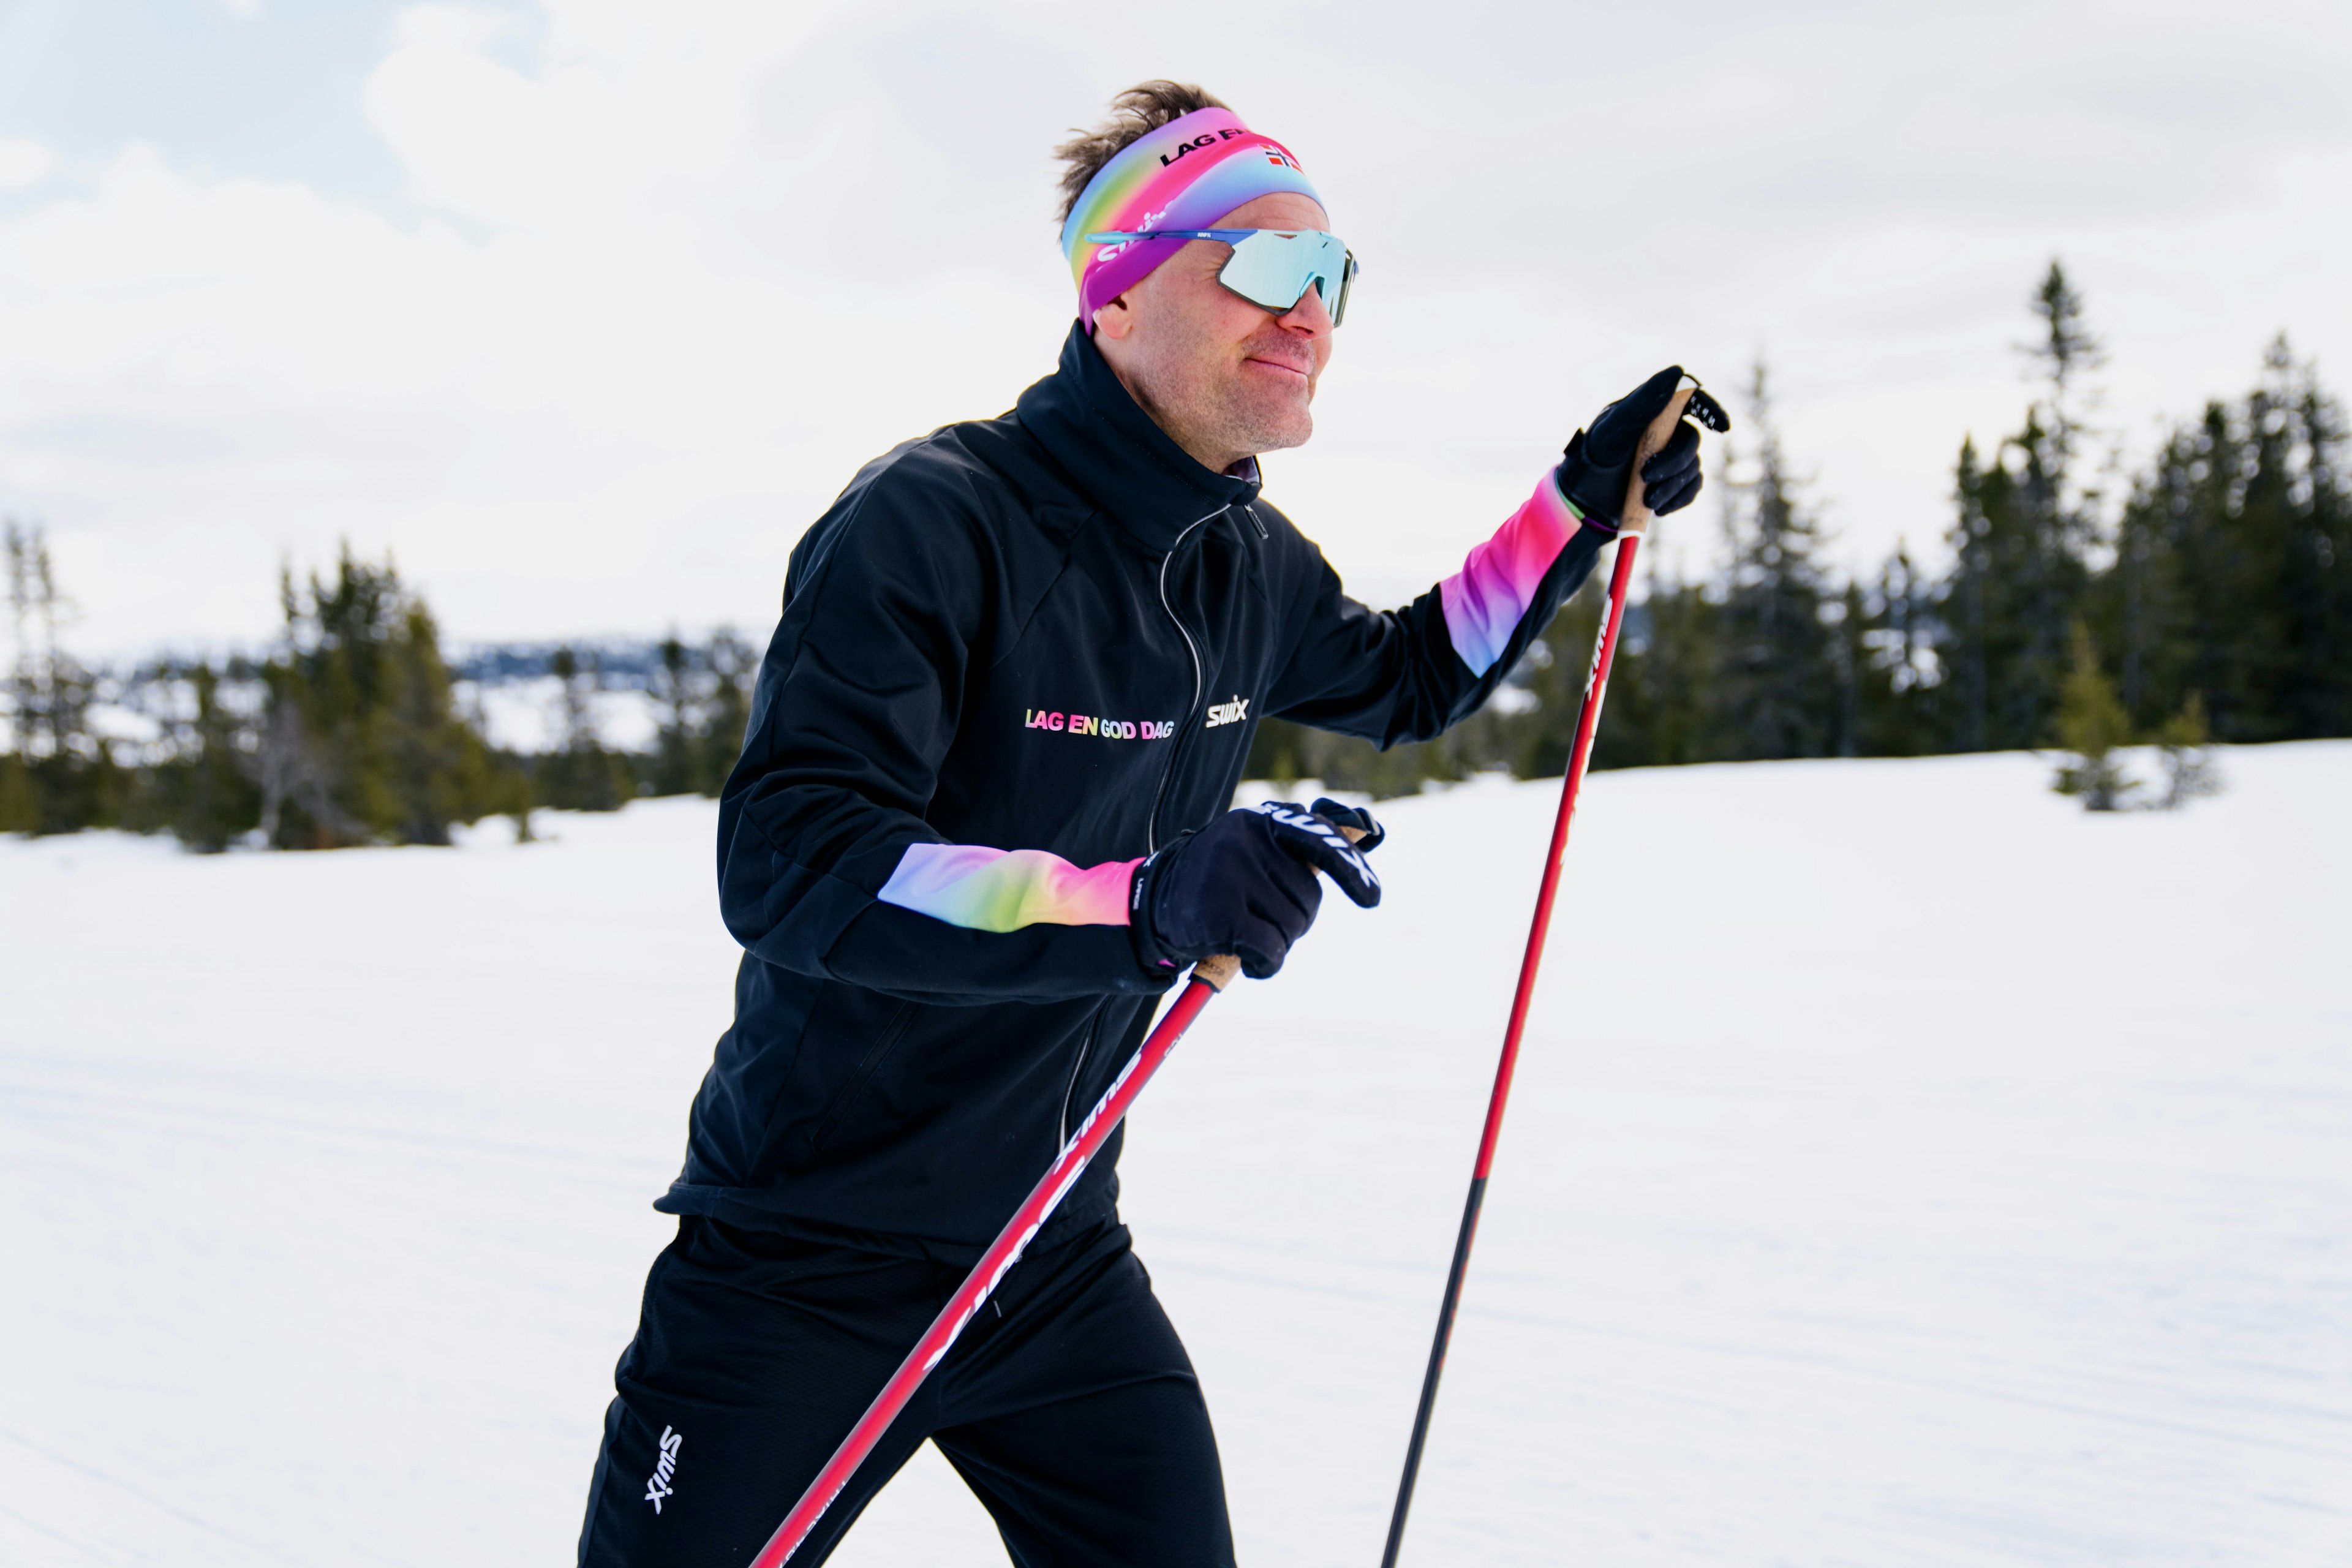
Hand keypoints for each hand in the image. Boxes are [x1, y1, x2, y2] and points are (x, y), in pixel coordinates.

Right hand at [1130, 798, 1383, 979]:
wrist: (1154, 905)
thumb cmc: (1220, 883)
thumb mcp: (1255, 853)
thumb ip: (1298, 847)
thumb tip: (1364, 833)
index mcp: (1259, 822)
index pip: (1317, 841)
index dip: (1350, 871)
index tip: (1373, 899)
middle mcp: (1244, 840)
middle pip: (1309, 898)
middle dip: (1295, 921)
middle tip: (1261, 920)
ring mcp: (1228, 875)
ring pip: (1292, 927)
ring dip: (1278, 943)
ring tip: (1245, 933)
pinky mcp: (1217, 913)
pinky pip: (1269, 951)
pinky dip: (1265, 966)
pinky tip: (1246, 960)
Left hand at [1555, 366, 1730, 533]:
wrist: (1581, 502)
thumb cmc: (1592, 458)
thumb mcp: (1613, 428)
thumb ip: (1644, 401)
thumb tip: (1679, 373)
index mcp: (1651, 411)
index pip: (1690, 400)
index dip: (1710, 409)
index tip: (1722, 426)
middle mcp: (1664, 432)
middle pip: (1691, 440)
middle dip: (1674, 461)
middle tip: (1646, 476)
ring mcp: (1669, 459)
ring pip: (1692, 468)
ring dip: (1673, 486)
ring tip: (1646, 500)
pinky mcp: (1671, 485)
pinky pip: (1691, 490)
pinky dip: (1678, 500)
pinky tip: (1658, 509)